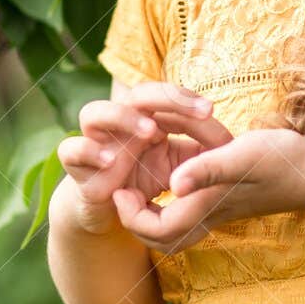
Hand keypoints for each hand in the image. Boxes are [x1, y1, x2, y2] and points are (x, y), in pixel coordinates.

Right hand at [58, 83, 233, 234]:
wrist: (109, 209)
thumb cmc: (147, 179)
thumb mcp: (179, 166)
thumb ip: (201, 152)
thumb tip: (232, 143)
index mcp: (145, 116)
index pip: (165, 95)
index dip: (187, 99)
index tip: (211, 110)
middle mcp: (118, 122)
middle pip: (135, 94)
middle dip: (165, 98)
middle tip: (196, 112)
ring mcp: (94, 140)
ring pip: (93, 112)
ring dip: (123, 117)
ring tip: (151, 131)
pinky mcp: (76, 166)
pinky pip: (71, 150)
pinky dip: (87, 151)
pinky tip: (110, 161)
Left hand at [111, 128, 304, 253]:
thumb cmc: (282, 161)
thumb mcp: (242, 155)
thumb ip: (207, 168)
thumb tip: (174, 183)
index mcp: (206, 206)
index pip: (154, 231)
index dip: (129, 215)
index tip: (121, 186)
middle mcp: (209, 216)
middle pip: (160, 241)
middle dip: (134, 223)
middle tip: (124, 192)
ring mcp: (219, 214)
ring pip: (174, 233)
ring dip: (150, 218)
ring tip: (140, 188)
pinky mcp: (226, 206)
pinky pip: (187, 218)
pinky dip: (169, 207)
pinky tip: (170, 180)